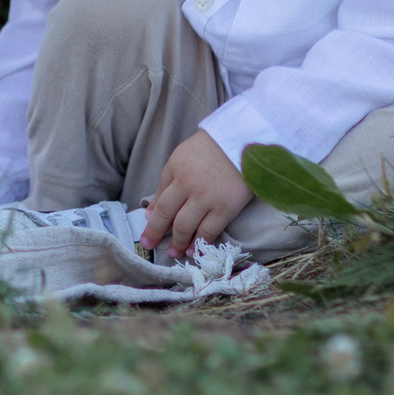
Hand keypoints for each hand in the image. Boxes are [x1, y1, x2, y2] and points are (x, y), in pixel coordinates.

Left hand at [140, 130, 253, 258]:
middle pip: (166, 213)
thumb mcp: (183, 156)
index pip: (159, 197)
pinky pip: (208, 230)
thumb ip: (167, 181)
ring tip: (175, 252)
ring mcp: (206, 197)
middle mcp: (186, 184)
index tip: (147, 230)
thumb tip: (150, 210)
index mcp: (175, 168)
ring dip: (178, 242)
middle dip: (156, 232)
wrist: (246, 141)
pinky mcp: (225, 208)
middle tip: (150, 245)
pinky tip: (195, 250)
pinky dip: (199, 242)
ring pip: (184, 225)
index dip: (152, 217)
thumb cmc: (214, 147)